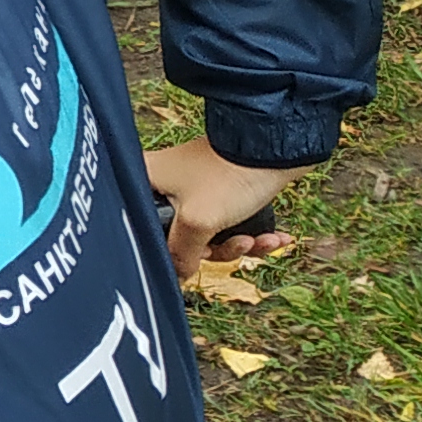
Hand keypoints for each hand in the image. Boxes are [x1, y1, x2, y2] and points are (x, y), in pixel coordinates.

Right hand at [144, 140, 303, 281]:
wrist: (276, 147)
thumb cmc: (230, 173)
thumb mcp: (198, 222)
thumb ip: (181, 254)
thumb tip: (176, 273)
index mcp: (146, 183)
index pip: (144, 229)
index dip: (171, 251)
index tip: (195, 260)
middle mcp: (165, 183)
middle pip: (180, 236)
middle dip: (217, 248)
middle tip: (237, 244)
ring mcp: (194, 186)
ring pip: (209, 232)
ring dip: (239, 243)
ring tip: (260, 240)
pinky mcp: (221, 188)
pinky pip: (229, 222)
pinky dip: (251, 233)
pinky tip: (273, 237)